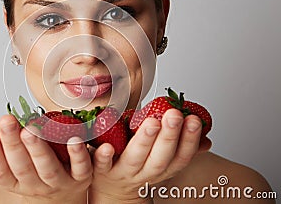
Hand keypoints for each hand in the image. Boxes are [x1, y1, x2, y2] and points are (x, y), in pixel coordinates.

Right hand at [0, 114, 91, 203]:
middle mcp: (35, 186)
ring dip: (39, 149)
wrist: (64, 196)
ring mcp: (59, 182)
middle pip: (22, 167)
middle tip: (6, 121)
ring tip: (30, 130)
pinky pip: (81, 167)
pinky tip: (75, 138)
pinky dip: (78, 153)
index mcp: (16, 182)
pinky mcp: (81, 177)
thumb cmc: (34, 173)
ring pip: (48, 168)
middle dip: (12, 144)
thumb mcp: (10, 165)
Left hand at [88, 109, 210, 203]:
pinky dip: (104, 156)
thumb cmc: (137, 167)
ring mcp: (122, 172)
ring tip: (151, 122)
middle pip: (160, 158)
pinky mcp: (101, 170)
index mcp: (161, 167)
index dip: (189, 140)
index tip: (194, 120)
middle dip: (170, 136)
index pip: (180, 156)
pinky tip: (107, 146)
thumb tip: (206, 139)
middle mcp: (144, 172)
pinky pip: (101, 164)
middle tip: (174, 115)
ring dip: (144, 141)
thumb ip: (180, 146)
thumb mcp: (163, 160)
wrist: (112, 191)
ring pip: (134, 159)